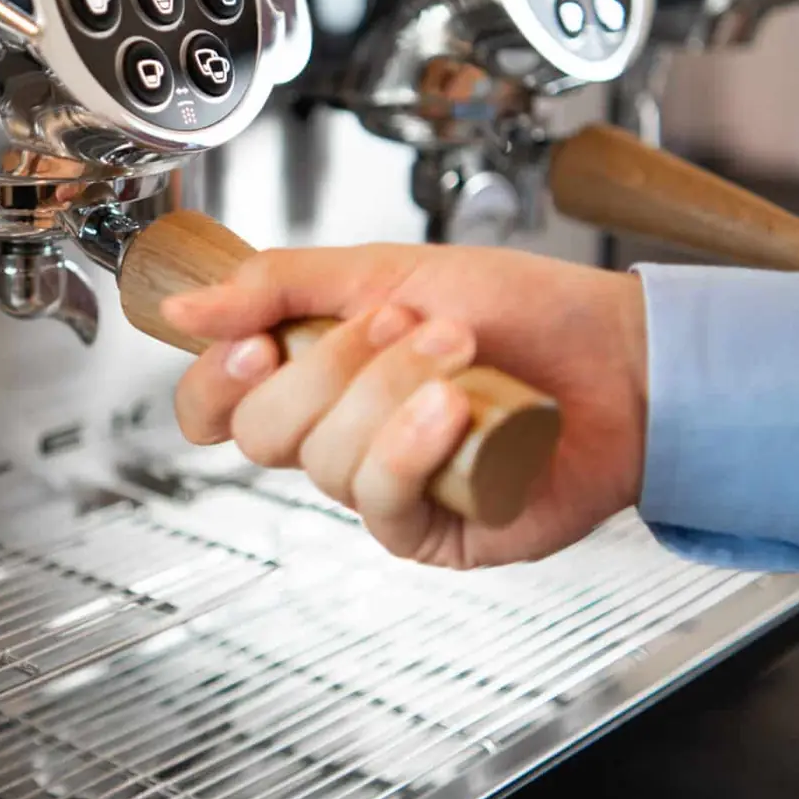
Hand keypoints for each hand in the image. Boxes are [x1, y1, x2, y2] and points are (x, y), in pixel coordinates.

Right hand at [161, 244, 647, 568]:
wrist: (615, 356)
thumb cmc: (514, 309)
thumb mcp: (388, 269)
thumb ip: (281, 285)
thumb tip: (184, 308)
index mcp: (314, 373)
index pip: (216, 406)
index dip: (215, 383)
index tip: (257, 345)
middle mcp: (338, 436)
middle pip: (264, 433)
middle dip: (331, 367)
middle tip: (404, 320)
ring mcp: (382, 487)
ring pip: (325, 463)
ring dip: (390, 392)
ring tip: (458, 352)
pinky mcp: (429, 529)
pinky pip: (381, 501)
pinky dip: (410, 447)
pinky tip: (455, 410)